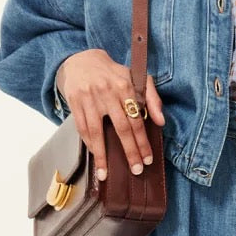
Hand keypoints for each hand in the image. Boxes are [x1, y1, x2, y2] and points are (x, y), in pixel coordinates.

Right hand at [55, 50, 165, 182]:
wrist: (82, 61)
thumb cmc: (113, 74)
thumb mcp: (136, 78)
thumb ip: (152, 98)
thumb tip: (160, 122)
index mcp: (125, 86)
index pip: (137, 119)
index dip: (143, 141)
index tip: (147, 159)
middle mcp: (107, 92)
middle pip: (121, 128)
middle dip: (129, 151)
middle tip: (135, 170)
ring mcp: (89, 98)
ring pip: (97, 132)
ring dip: (102, 155)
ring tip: (105, 173)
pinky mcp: (75, 102)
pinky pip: (82, 128)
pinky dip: (89, 144)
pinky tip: (95, 156)